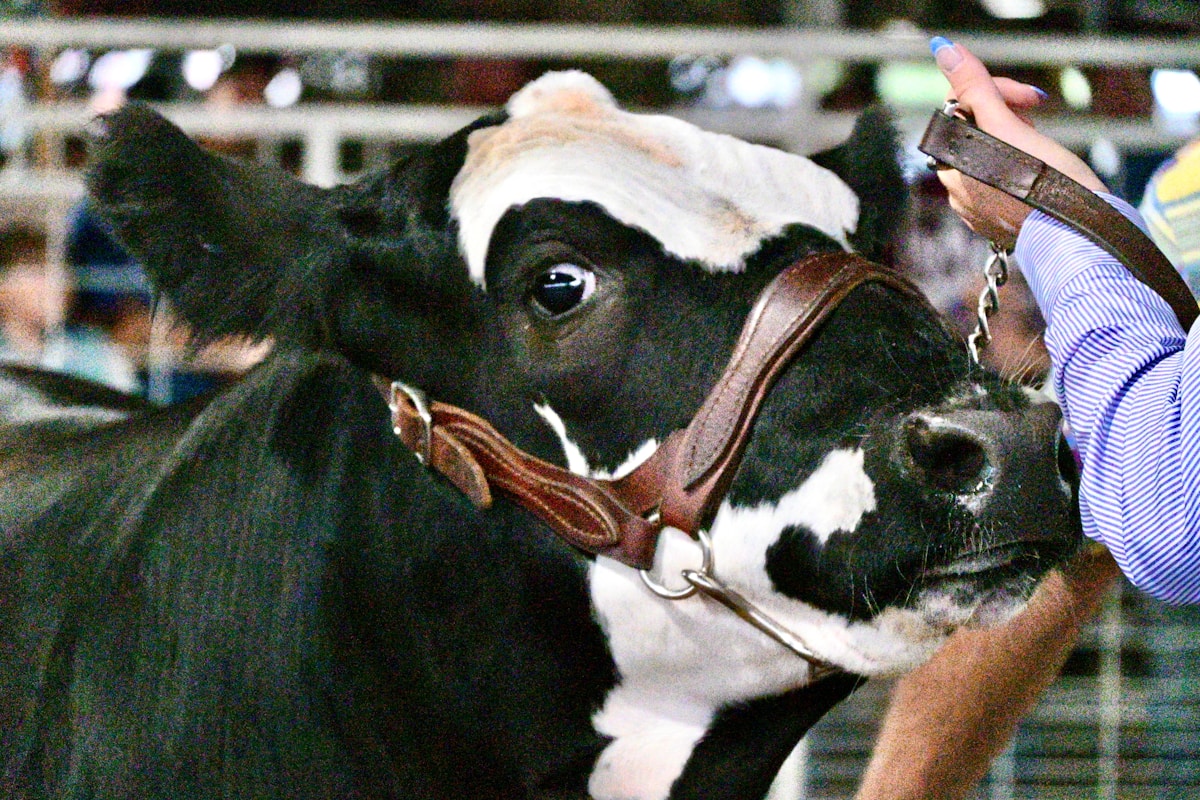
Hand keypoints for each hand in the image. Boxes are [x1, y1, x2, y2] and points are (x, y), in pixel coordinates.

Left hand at [930, 38, 1107, 249]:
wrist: (1077, 237)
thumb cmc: (1047, 186)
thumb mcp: (1011, 129)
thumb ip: (976, 90)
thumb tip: (945, 51)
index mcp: (953, 164)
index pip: (960, 107)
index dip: (996, 92)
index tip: (1030, 98)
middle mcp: (956, 188)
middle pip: (975, 131)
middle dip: (1008, 117)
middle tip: (1037, 125)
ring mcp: (975, 208)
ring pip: (990, 156)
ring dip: (1015, 141)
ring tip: (1042, 151)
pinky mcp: (997, 221)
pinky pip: (1000, 182)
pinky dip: (1019, 168)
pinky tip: (1040, 174)